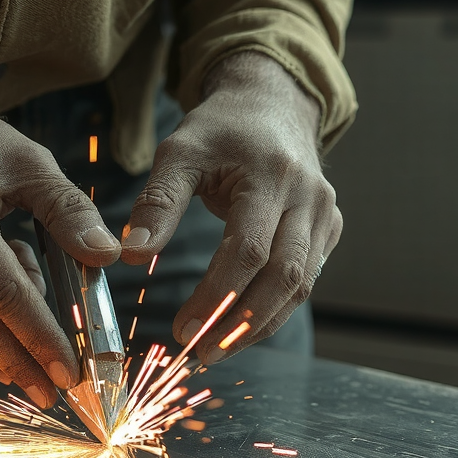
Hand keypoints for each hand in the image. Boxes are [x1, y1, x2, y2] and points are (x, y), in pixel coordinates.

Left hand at [120, 52, 340, 362]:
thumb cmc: (221, 129)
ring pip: (301, 287)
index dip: (216, 296)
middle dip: (240, 324)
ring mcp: (325, 215)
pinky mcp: (329, 229)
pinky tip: (238, 329)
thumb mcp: (179, 152)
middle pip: (284, 278)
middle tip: (199, 353)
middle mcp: (308, 198)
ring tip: (215, 351)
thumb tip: (127, 255)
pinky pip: (306, 281)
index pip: (248, 250)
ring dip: (258, 326)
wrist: (272, 104)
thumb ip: (156, 203)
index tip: (181, 330)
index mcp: (271, 177)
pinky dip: (274, 310)